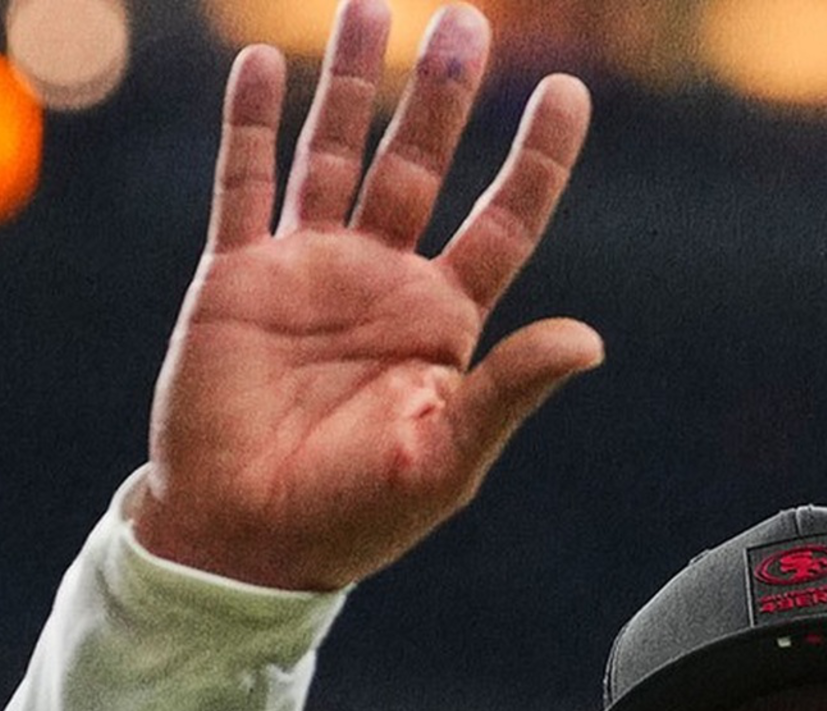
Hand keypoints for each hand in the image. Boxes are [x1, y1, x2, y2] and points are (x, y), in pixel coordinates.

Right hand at [129, 0, 596, 592]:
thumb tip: (590, 339)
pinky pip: (244, 185)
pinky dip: (251, 125)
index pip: (503, 222)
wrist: (242, 541)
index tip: (564, 90)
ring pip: (336, 153)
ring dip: (351, 81)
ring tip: (370, 5)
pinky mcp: (236, 277)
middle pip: (421, 164)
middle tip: (468, 18)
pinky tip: (261, 68)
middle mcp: (380, 282)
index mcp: (441, 323)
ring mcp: (307, 270)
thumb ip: (509, 390)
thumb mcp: (445, 458)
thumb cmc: (351, 516)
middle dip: (445, 92)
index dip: (535, 158)